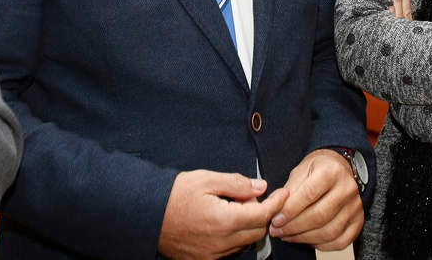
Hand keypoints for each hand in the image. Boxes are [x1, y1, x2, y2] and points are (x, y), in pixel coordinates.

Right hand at [158, 170, 287, 259]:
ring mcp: (213, 255)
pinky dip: (236, 236)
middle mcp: (221, 243)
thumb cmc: (176, 194)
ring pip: (245, 243)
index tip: (284, 193)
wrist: (147, 215)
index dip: (276, 203)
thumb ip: (237, 183)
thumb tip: (261, 187)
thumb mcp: (207, 179)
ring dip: (249, 225)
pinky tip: (227, 220)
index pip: (262, 214)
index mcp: (224, 221)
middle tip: (254, 195)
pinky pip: (231, 250)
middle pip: (257, 231)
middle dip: (263, 213)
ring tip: (237, 206)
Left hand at [269, 149, 363, 250]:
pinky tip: (307, 239)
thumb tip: (276, 211)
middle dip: (294, 227)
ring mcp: (355, 206)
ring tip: (288, 236)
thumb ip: (289, 190)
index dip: (291, 210)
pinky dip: (321, 245)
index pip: (310, 193)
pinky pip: (339, 242)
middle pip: (319, 215)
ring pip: (329, 232)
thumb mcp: (302, 170)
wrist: (340, 168)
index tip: (276, 219)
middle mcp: (347, 188)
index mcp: (331, 171)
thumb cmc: (319, 169)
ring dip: (304, 238)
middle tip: (277, 231)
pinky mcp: (358, 221)